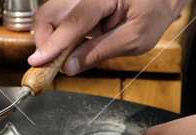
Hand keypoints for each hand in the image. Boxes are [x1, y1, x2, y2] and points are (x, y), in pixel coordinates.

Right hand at [28, 0, 185, 74]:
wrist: (158, 0)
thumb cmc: (150, 16)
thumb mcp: (133, 39)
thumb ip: (99, 52)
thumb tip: (69, 67)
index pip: (74, 20)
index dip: (54, 43)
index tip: (38, 62)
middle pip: (49, 14)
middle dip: (45, 43)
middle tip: (54, 65)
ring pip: (48, 17)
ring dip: (50, 42)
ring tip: (67, 58)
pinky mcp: (74, 4)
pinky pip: (56, 21)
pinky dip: (57, 38)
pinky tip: (71, 48)